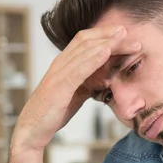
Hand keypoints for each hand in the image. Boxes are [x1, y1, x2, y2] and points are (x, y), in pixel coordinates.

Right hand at [11, 25, 140, 155]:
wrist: (32, 129)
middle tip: (130, 33)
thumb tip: (104, 80)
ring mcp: (59, 74)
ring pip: (84, 51)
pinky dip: (93, 59)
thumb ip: (87, 84)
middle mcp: (60, 64)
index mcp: (64, 64)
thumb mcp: (74, 95)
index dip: (104, 35)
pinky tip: (107, 52)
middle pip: (87, 41)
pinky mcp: (59, 87)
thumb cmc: (52, 113)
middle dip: (109, 35)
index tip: (124, 35)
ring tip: (123, 37)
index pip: (85, 42)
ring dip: (106, 43)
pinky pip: (78, 69)